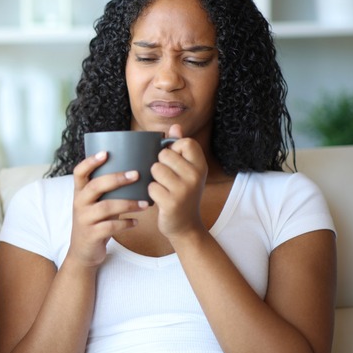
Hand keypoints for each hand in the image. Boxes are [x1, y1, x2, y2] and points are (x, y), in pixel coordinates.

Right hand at [67, 151, 147, 267]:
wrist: (83, 252)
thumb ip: (106, 191)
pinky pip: (111, 226)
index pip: (79, 172)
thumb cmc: (95, 222)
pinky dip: (126, 223)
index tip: (106, 153)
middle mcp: (79, 203)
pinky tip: (136, 222)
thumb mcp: (94, 204)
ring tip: (145, 204)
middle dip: (117, 179)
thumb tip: (133, 171)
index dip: (90, 161)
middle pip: (95, 186)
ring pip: (106, 207)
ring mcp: (84, 219)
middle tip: (136, 174)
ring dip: (128, 204)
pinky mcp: (91, 234)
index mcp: (79, 192)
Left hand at [148, 124, 207, 238]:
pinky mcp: (172, 203)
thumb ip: (180, 147)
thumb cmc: (181, 193)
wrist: (185, 226)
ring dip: (154, 179)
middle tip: (167, 179)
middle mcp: (196, 176)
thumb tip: (175, 126)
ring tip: (163, 188)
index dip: (173, 149)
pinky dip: (151, 193)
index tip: (174, 162)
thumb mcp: (186, 170)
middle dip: (160, 165)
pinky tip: (159, 200)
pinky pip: (151, 186)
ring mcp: (185, 189)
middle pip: (165, 154)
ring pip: (155, 169)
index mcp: (201, 165)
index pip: (184, 142)